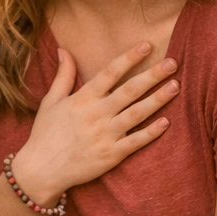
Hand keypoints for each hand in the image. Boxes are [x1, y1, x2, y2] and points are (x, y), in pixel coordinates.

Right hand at [10, 43, 178, 203]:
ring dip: (158, 99)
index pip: (110, 72)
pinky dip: (151, 132)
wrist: (41, 170)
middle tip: (172, 62)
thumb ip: (63, 76)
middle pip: (130, 90)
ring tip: (175, 86)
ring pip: (137, 114)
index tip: (146, 45)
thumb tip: (65, 50)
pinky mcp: (111, 155)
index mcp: (83, 98)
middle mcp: (96, 114)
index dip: (129, 58)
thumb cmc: (45, 134)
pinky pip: (136, 142)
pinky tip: (166, 122)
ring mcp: (105, 135)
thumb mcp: (50, 101)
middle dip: (152, 75)